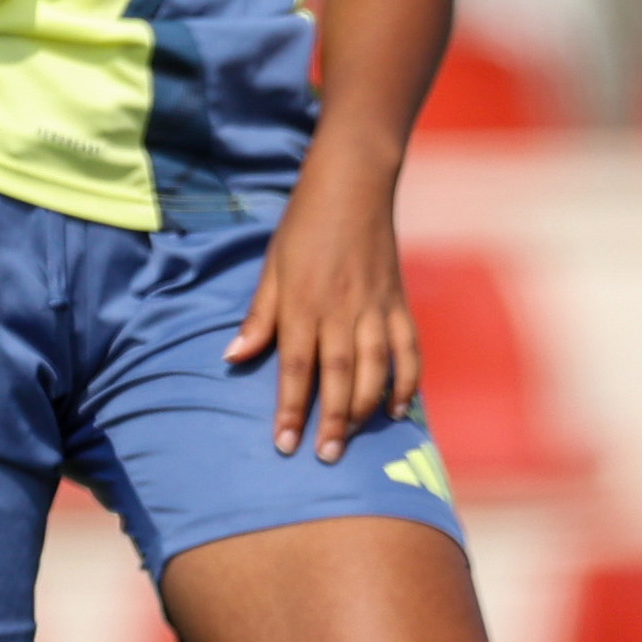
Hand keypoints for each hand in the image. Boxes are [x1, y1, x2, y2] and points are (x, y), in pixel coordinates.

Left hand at [228, 179, 417, 460]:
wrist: (354, 185)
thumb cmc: (304, 225)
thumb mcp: (272, 266)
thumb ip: (259, 316)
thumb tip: (233, 358)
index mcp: (303, 302)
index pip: (296, 365)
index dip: (290, 407)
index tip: (284, 443)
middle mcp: (341, 310)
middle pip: (339, 375)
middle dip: (332, 419)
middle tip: (325, 456)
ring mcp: (376, 307)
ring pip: (376, 368)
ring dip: (365, 407)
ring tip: (353, 438)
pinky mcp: (399, 302)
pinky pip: (408, 349)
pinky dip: (407, 381)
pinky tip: (397, 408)